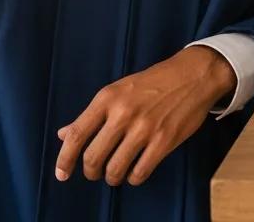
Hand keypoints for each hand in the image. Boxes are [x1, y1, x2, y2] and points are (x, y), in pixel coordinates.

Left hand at [55, 45, 235, 186]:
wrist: (192, 75)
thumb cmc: (152, 82)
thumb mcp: (119, 90)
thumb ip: (92, 115)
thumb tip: (63, 134)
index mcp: (107, 98)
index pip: (76, 134)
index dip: (64, 159)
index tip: (61, 174)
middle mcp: (122, 113)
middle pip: (93, 158)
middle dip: (91, 172)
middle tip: (95, 172)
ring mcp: (144, 128)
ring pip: (114, 170)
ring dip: (112, 177)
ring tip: (115, 172)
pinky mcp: (163, 141)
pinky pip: (139, 173)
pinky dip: (133, 178)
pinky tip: (135, 169)